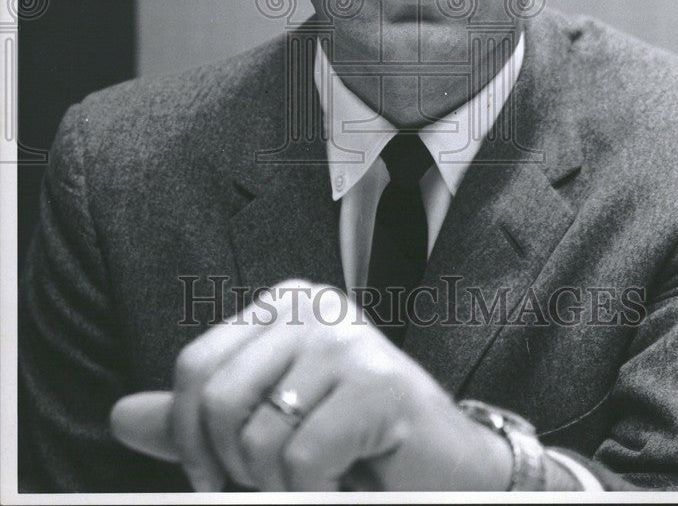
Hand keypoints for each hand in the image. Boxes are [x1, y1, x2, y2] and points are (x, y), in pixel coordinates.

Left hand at [110, 279, 512, 490]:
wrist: (443, 471)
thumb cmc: (352, 446)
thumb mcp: (263, 426)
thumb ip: (199, 420)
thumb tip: (120, 417)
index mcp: (284, 305)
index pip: (195, 367)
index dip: (192, 440)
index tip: (224, 475)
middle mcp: (315, 305)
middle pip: (215, 399)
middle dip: (234, 468)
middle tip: (277, 484)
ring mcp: (348, 338)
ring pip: (258, 438)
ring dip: (281, 488)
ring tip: (324, 477)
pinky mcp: (378, 382)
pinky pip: (302, 460)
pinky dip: (316, 495)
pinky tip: (350, 481)